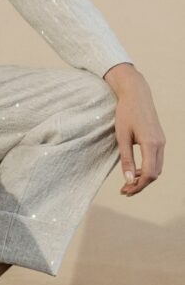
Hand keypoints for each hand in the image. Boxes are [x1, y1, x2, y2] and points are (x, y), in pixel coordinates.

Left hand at [103, 65, 165, 195]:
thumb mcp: (122, 137)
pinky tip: (134, 170)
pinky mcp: (159, 139)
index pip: (148, 174)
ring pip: (157, 168)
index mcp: (151, 144)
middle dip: (140, 185)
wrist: (136, 94)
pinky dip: (147, 168)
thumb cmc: (126, 113)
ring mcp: (161, 141)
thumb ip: (126, 159)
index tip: (125, 190)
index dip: (138, 186)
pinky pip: (156, 160)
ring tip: (128, 182)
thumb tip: (127, 179)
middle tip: (124, 190)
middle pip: (154, 174)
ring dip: (144, 178)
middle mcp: (160, 144)